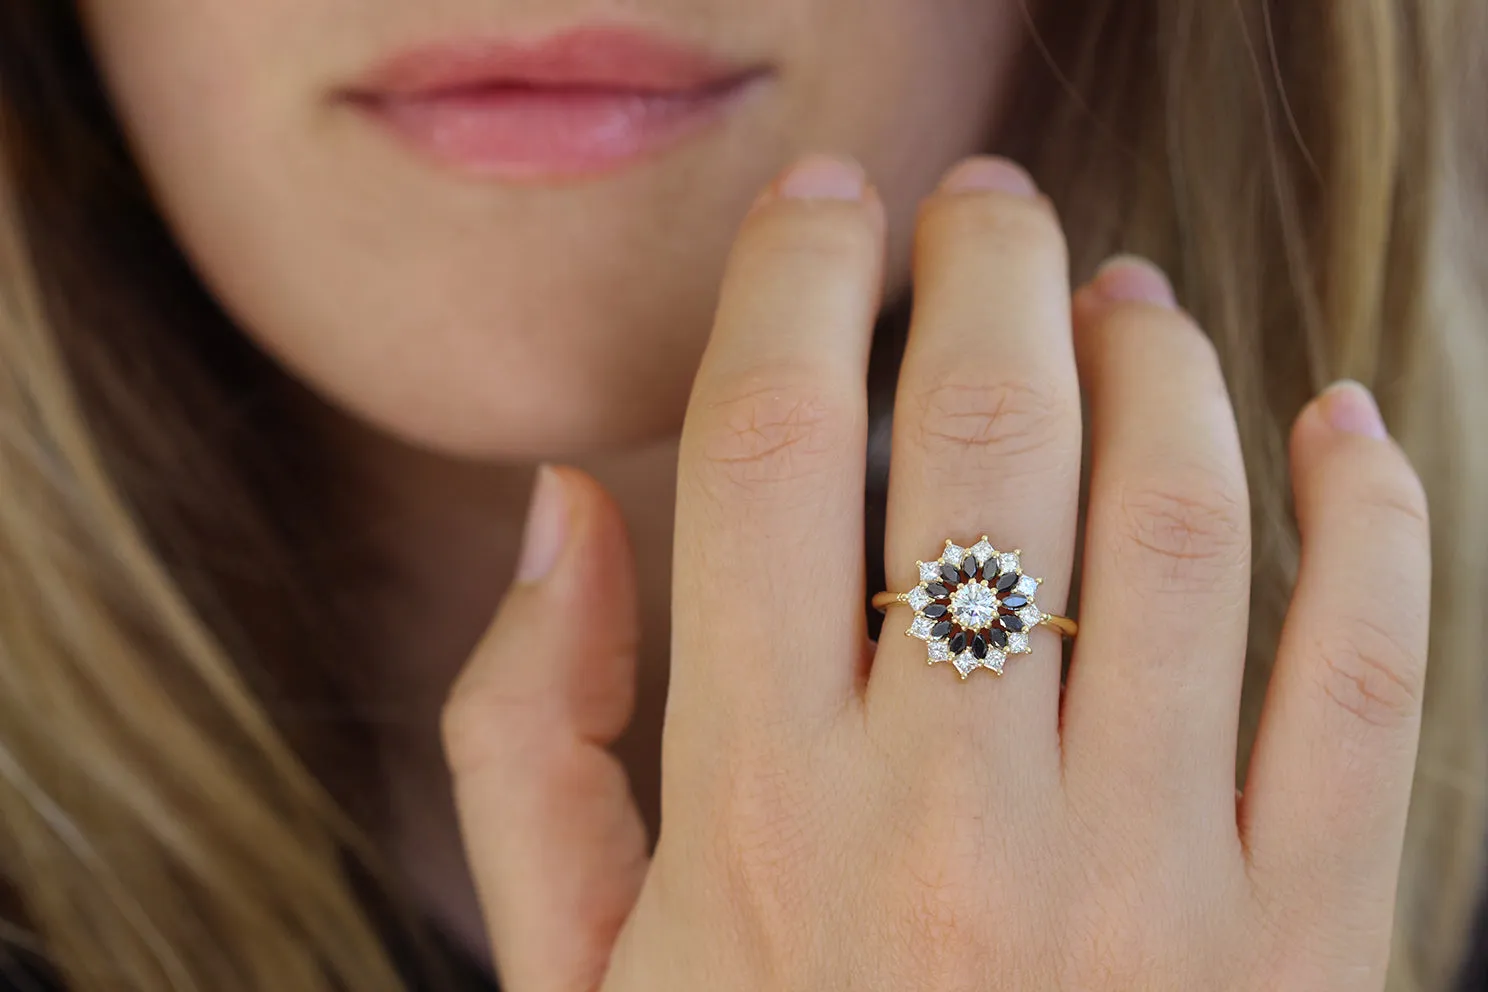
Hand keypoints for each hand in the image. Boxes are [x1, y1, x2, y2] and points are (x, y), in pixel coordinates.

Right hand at [443, 153, 1430, 990]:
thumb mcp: (579, 972)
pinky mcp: (1308, 948)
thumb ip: (533, 737)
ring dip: (1162, 359)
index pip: (772, 448)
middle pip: (991, 435)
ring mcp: (1150, 891)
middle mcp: (955, 830)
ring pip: (1184, 520)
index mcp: (760, 816)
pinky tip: (1331, 424)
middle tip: (988, 212)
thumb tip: (565, 510)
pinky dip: (1370, 511)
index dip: (796, 282)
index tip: (822, 211)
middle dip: (988, 270)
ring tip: (1130, 300)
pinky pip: (1370, 673)